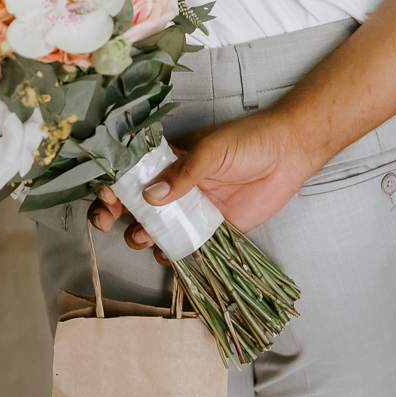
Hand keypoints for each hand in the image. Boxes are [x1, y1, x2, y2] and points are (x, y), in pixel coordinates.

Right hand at [89, 108, 320, 263]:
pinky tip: (169, 255)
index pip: (129, 173)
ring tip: (145, 238)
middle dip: (113, 214)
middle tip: (106, 221)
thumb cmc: (248, 141)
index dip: (112, 185)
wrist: (289, 155)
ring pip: (154, 229)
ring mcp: (190, 210)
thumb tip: (151, 195)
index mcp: (167, 160)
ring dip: (141, 236)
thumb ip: (183, 173)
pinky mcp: (211, 231)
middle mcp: (173, 187)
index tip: (107, 197)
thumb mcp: (212, 150)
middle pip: (133, 204)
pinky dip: (171, 255)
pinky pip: (183, 247)